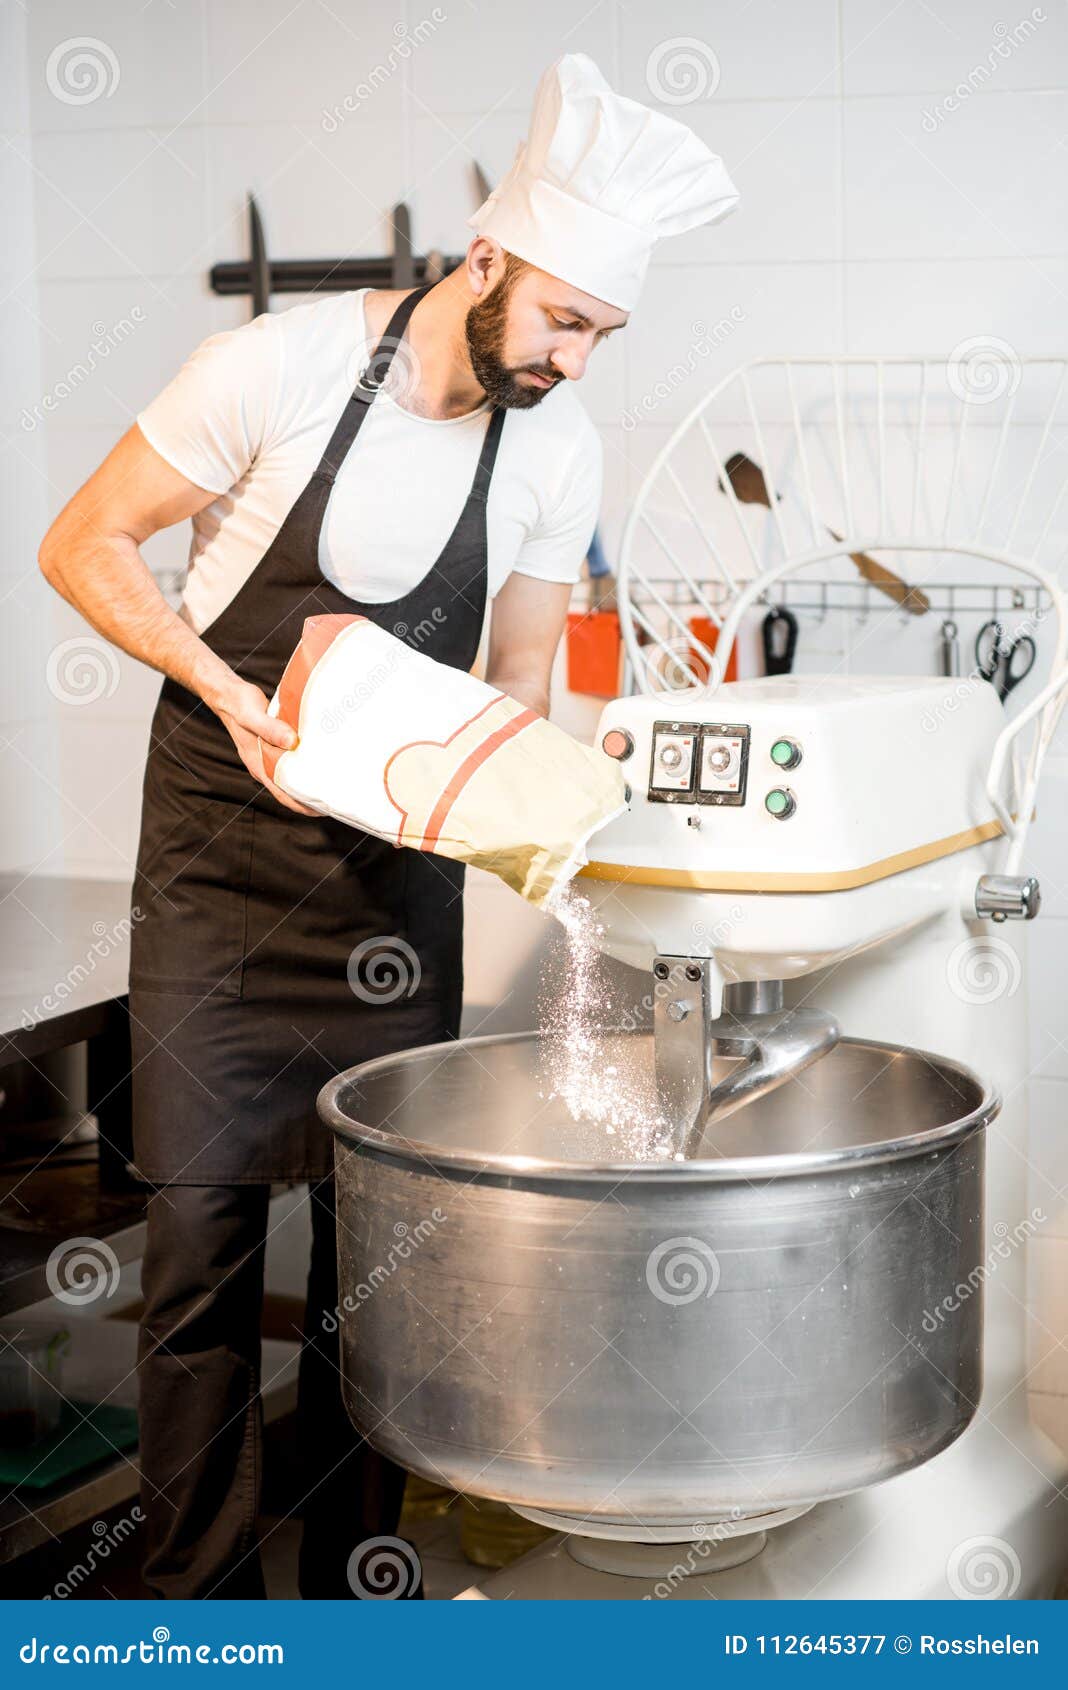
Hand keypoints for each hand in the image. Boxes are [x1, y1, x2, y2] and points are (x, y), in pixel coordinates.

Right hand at [213, 676, 318, 815]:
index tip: (322, 809)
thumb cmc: (238, 703)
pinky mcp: (271, 745)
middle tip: (334, 799)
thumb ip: (270, 728)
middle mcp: (262, 764)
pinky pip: (289, 762)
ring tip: (329, 784)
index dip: (301, 805)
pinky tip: (316, 761)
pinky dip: (302, 765)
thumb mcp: (252, 715)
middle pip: (288, 791)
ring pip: (289, 777)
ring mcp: (266, 756)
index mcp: (258, 764)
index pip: (282, 795)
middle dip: (309, 798)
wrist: (226, 694)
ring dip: (306, 783)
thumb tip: (292, 742)